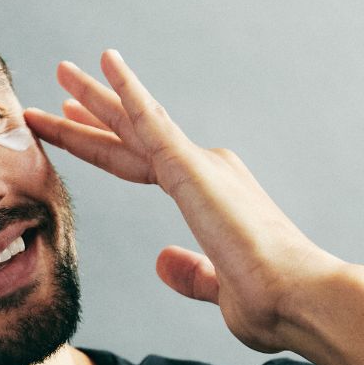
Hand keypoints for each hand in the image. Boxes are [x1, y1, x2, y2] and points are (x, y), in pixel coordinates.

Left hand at [23, 50, 344, 352]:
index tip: (77, 126)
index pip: (142, 163)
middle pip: (132, 136)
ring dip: (95, 95)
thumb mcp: (217, 288)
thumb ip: (190, 273)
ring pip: (132, 123)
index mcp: (208, 196)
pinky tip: (108, 63)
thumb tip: (161, 260)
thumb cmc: (271, 301)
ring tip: (63, 70)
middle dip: (93, 112)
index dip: (107, 145)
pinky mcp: (194, 168)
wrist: (300, 299)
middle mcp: (206, 170)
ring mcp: (200, 165)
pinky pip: (151, 121)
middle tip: (62, 82)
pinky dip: (128, 90)